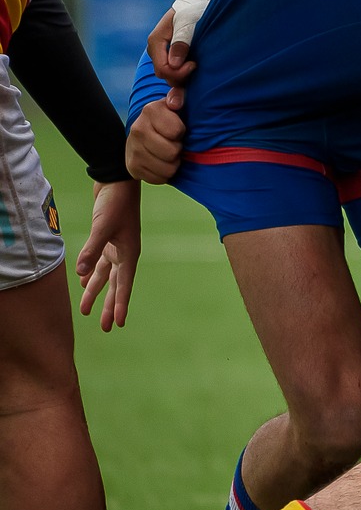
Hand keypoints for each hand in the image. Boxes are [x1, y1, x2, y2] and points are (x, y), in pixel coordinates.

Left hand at [77, 179, 139, 330]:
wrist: (117, 181)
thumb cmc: (116, 203)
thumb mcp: (103, 227)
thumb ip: (92, 250)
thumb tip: (82, 276)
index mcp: (129, 253)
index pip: (124, 285)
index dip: (121, 304)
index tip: (119, 323)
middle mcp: (124, 253)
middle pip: (116, 285)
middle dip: (110, 306)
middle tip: (106, 327)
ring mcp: (116, 247)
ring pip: (105, 276)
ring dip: (96, 292)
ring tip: (86, 310)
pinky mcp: (107, 240)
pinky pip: (98, 263)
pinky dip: (91, 274)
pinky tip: (83, 281)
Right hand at [125, 94, 185, 183]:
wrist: (147, 135)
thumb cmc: (171, 118)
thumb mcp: (177, 102)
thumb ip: (179, 95)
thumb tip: (175, 102)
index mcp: (150, 110)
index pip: (175, 131)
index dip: (181, 132)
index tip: (178, 129)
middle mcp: (137, 129)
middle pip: (171, 152)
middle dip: (178, 150)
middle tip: (175, 144)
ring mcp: (133, 149)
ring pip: (167, 168)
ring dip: (174, 164)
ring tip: (170, 154)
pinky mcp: (132, 167)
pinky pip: (159, 178)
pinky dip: (165, 174)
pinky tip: (162, 163)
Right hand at [148, 0, 221, 82]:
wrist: (199, 0)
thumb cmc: (194, 8)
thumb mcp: (189, 22)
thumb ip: (181, 42)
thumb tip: (174, 64)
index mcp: (156, 41)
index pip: (162, 69)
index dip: (178, 72)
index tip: (194, 64)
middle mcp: (156, 48)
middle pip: (163, 74)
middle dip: (180, 75)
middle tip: (197, 65)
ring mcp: (163, 51)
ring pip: (168, 73)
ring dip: (182, 74)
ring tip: (197, 64)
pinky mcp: (171, 52)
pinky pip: (173, 68)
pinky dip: (183, 71)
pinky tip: (195, 64)